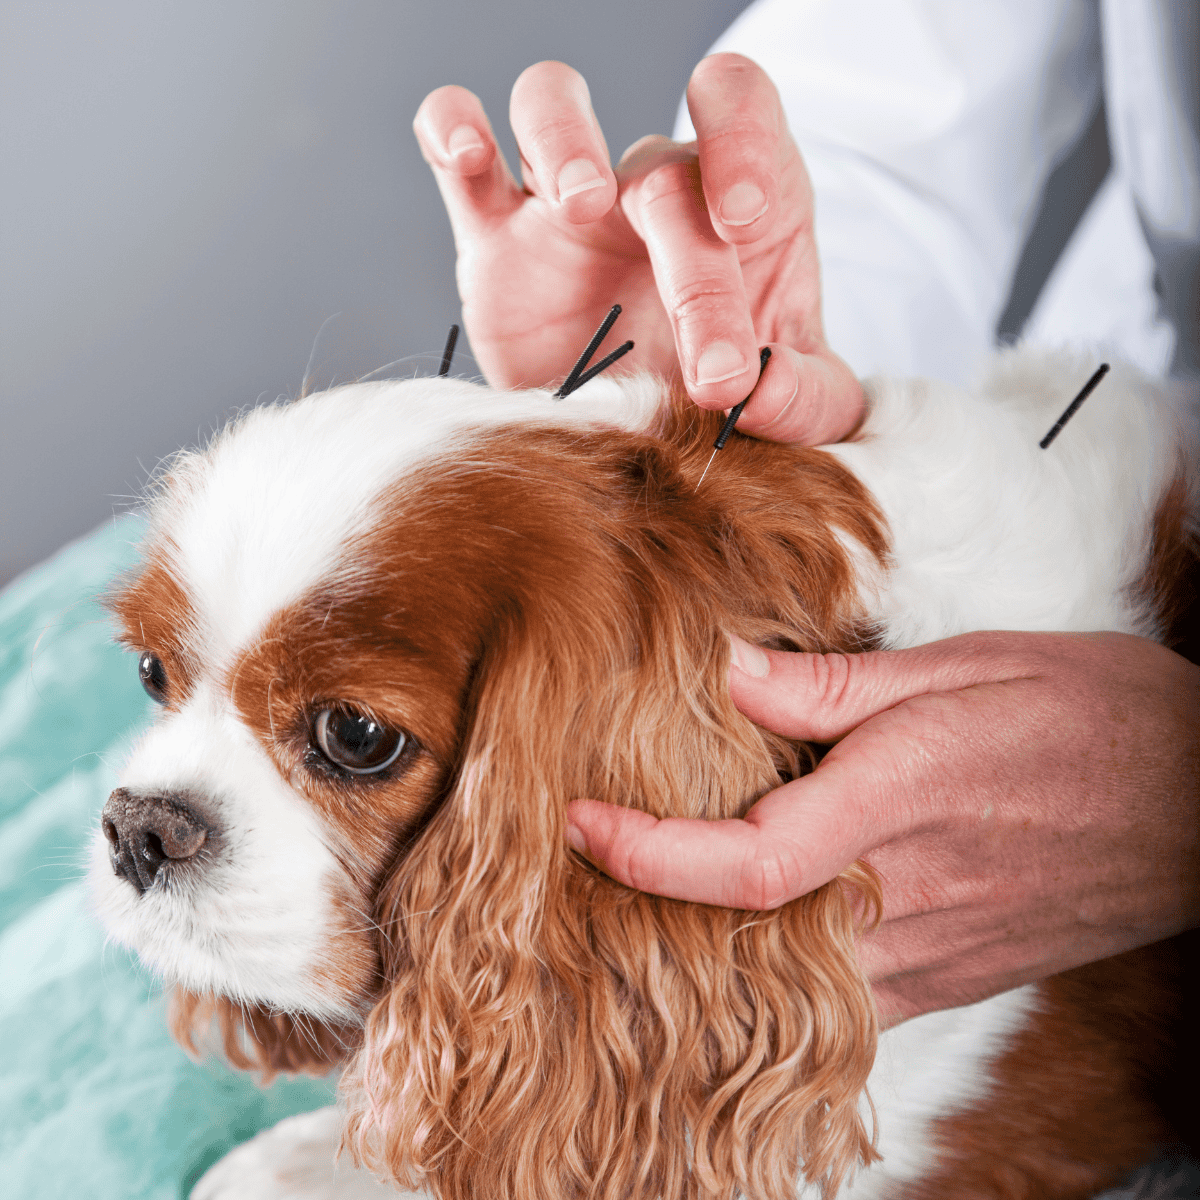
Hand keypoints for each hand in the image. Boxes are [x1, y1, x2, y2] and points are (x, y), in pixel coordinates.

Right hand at [414, 55, 863, 444]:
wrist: (629, 449)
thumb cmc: (712, 405)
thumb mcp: (792, 409)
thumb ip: (805, 398)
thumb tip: (767, 389)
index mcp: (733, 206)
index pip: (741, 109)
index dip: (744, 140)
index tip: (744, 219)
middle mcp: (650, 191)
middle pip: (660, 172)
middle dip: (694, 275)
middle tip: (712, 372)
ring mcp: (565, 205)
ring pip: (549, 102)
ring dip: (561, 135)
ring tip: (577, 205)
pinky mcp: (494, 238)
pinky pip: (455, 144)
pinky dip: (451, 127)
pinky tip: (465, 155)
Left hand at [567, 631, 1199, 1022]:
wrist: (1197, 802)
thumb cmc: (1092, 716)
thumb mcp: (965, 667)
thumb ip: (833, 685)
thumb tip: (724, 671)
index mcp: (902, 797)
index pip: (749, 859)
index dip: (647, 853)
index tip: (580, 821)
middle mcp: (907, 893)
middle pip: (743, 935)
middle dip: (650, 902)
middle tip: (589, 851)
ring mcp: (930, 951)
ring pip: (784, 982)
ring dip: (704, 941)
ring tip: (650, 880)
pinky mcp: (949, 976)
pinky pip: (839, 999)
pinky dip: (775, 967)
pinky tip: (748, 920)